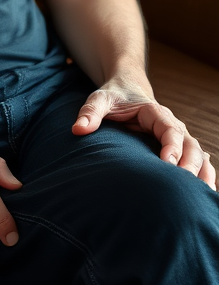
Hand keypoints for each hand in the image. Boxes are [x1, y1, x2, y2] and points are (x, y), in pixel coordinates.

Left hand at [73, 76, 215, 188]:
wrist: (126, 89)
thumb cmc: (113, 96)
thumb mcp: (99, 99)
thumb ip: (90, 113)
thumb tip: (78, 130)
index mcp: (156, 113)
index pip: (170, 130)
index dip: (172, 147)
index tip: (169, 164)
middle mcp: (172, 125)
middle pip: (190, 145)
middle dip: (192, 165)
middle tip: (188, 187)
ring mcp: (177, 136)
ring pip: (198, 154)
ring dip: (203, 173)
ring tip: (204, 195)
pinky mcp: (176, 146)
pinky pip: (196, 160)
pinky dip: (203, 174)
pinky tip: (205, 193)